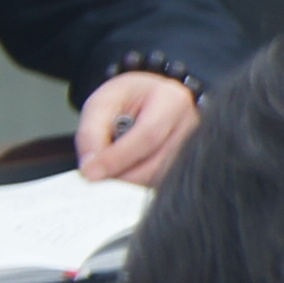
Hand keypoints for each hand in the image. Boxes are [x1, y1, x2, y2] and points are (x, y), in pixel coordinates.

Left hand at [76, 72, 201, 185]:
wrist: (151, 99)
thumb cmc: (131, 98)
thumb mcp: (103, 102)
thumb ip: (92, 132)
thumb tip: (90, 167)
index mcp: (173, 101)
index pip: (147, 136)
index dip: (117, 158)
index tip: (91, 172)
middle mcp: (191, 127)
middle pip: (154, 166)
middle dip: (120, 174)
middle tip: (95, 173)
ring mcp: (193, 150)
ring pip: (156, 180)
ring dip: (127, 179)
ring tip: (113, 162)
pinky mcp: (188, 168)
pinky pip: (158, 185)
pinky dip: (136, 182)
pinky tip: (128, 167)